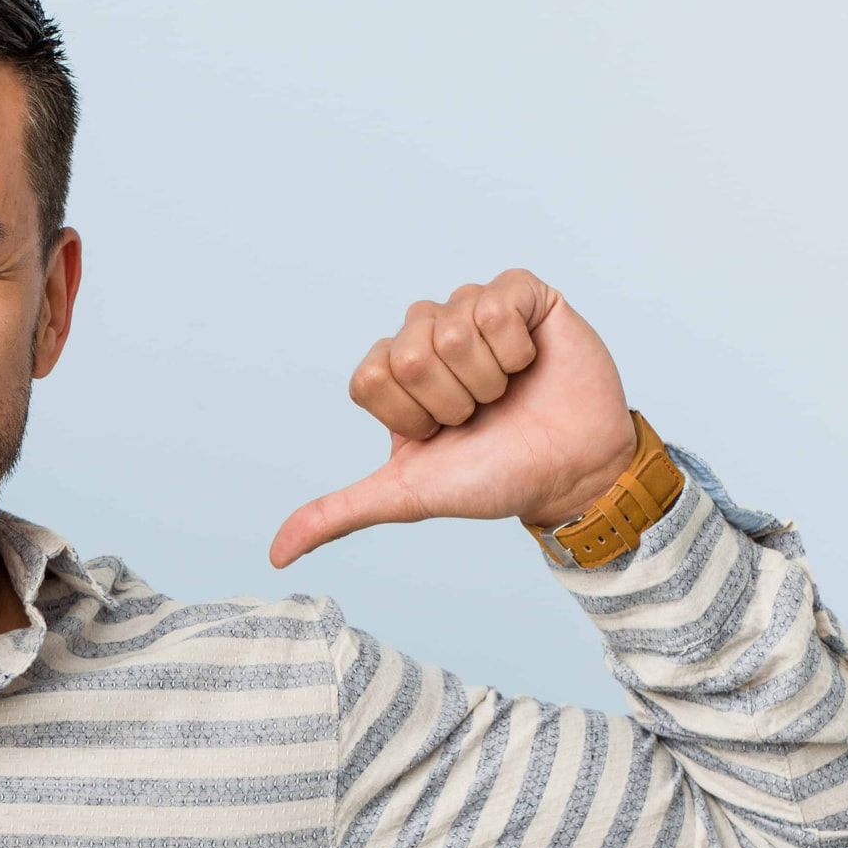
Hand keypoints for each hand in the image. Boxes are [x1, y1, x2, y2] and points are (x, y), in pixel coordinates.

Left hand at [269, 270, 632, 566]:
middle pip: (411, 350)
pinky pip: (496, 302)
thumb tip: (276, 554)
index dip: (411, 415)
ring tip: (508, 391)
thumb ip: (339, 514)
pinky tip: (531, 362)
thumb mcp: (407, 497)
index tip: (441, 434)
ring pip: (455, 326)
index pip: (372, 377)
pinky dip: (517, 346)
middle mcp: (428, 334)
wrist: (571, 472)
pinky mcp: (521, 293)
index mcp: (394, 375)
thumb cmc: (494, 478)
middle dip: (452, 398)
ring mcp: (473, 309)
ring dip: (487, 377)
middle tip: (480, 414)